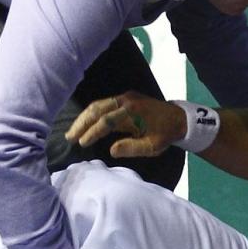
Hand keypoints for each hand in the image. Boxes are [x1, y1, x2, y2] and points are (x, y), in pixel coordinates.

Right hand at [68, 92, 185, 158]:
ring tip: (72, 132)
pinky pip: (103, 104)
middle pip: (97, 109)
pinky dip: (91, 114)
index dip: (92, 132)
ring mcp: (125, 97)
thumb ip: (132, 148)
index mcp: (133, 112)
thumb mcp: (152, 146)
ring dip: (83, 118)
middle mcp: (126, 100)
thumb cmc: (165, 134)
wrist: (178, 118)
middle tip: (69, 137)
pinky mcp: (124, 98)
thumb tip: (111, 150)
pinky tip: (84, 124)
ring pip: (98, 105)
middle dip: (81, 123)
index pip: (107, 121)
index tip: (82, 143)